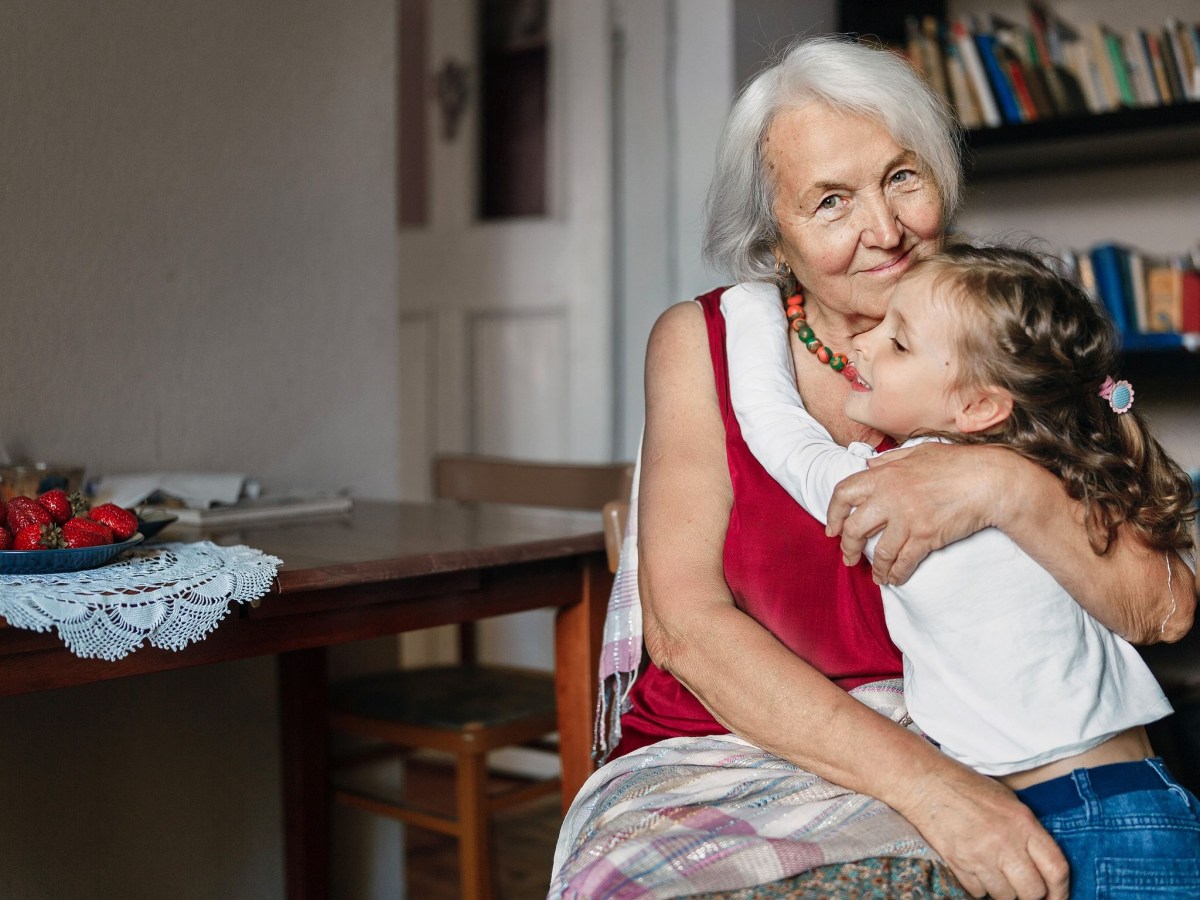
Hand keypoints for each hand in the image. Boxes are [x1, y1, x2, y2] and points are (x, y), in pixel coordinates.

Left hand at [825, 444, 1009, 584]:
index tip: (832, 528)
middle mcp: (890, 497)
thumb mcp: (918, 451)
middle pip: (854, 528)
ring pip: (880, 551)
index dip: (833, 513)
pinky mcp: (926, 537)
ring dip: (876, 568)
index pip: (843, 493)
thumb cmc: (957, 463)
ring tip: (877, 575)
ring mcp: (907, 518)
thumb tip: (870, 464)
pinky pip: (904, 562)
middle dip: (848, 547)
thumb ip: (890, 459)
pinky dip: (897, 574)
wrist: (989, 479)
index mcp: (884, 474)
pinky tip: (895, 579)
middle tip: (849, 557)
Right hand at [897, 764, 1068, 899]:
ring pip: (1005, 896)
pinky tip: (975, 868)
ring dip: (1003, 891)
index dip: (1061, 891)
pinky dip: (979, 887)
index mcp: (1023, 823)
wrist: (926, 783)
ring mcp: (980, 856)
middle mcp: (1005, 843)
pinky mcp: (958, 864)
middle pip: (1032, 892)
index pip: (1056, 869)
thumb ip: (1027, 832)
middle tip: (1023, 886)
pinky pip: (978, 892)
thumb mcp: (1008, 801)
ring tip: (995, 872)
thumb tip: (1041, 864)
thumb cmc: (968, 787)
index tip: (1057, 897)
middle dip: (1031, 894)